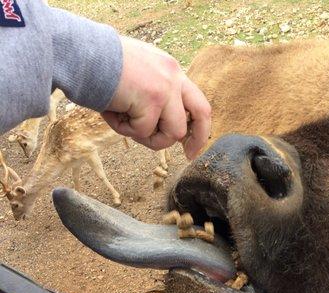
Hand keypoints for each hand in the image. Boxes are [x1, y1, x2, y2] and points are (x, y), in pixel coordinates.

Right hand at [102, 36, 210, 158]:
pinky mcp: (152, 99)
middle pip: (203, 113)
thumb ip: (152, 96)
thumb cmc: (97, 67)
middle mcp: (173, 75)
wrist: (77, 53)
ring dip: (147, 137)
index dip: (198, 125)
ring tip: (124, 123)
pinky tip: (110, 112)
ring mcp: (165, 87)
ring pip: (173, 132)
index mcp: (170, 69)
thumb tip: (160, 127)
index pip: (196, 100)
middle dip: (197, 138)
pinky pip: (144, 132)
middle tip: (189, 155)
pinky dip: (124, 130)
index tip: (190, 143)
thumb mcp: (135, 77)